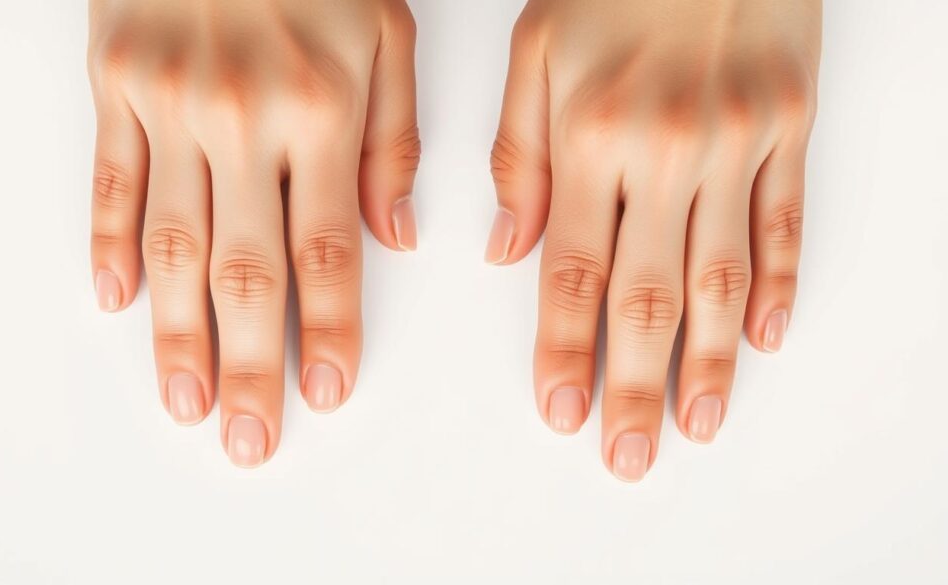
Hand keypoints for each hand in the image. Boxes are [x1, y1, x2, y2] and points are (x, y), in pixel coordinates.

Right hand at [88, 0, 419, 466]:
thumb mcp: (386, 34)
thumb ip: (394, 141)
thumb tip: (397, 236)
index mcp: (322, 110)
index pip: (326, 252)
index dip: (326, 331)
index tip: (326, 392)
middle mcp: (242, 118)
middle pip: (246, 270)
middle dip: (250, 364)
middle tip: (249, 437)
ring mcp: (169, 104)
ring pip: (173, 244)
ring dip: (177, 333)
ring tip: (185, 401)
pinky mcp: (115, 86)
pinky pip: (110, 183)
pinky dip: (111, 245)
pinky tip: (119, 302)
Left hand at [488, 0, 820, 480]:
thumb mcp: (536, 50)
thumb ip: (518, 156)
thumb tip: (508, 252)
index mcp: (592, 138)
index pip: (572, 274)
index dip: (566, 352)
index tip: (561, 412)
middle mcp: (667, 152)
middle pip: (647, 295)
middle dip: (635, 385)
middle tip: (629, 454)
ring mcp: (737, 144)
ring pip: (722, 276)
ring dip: (710, 360)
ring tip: (698, 422)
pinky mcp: (790, 130)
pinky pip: (785, 223)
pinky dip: (778, 286)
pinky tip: (763, 340)